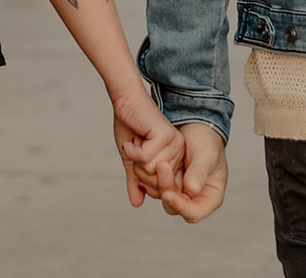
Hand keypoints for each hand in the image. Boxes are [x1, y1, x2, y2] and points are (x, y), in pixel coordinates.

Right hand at [112, 88, 184, 206]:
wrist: (125, 102)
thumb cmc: (129, 127)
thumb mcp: (132, 161)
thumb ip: (136, 181)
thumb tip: (137, 203)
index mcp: (174, 161)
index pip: (160, 190)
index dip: (142, 180)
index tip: (137, 159)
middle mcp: (179, 154)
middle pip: (155, 183)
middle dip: (137, 168)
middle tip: (135, 149)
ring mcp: (175, 145)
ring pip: (150, 171)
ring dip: (135, 157)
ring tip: (136, 141)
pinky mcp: (167, 136)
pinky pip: (146, 158)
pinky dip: (133, 150)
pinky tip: (134, 138)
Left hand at [157, 123, 226, 222]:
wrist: (194, 127)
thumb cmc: (207, 141)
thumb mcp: (207, 153)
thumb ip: (200, 171)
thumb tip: (193, 189)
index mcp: (210, 197)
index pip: (194, 213)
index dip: (180, 207)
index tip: (168, 194)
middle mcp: (192, 198)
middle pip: (173, 206)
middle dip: (165, 188)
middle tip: (161, 166)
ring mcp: (177, 191)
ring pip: (160, 195)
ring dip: (154, 181)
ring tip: (157, 160)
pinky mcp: (165, 182)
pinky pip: (152, 185)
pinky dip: (148, 175)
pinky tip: (147, 161)